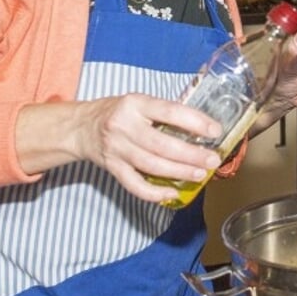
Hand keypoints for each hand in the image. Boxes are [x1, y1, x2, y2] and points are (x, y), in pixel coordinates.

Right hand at [16, 93, 226, 203]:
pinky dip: (154, 192)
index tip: (215, 131)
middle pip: (162, 144)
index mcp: (135, 104)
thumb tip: (202, 128)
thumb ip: (165, 113)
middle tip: (212, 160)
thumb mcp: (140, 103)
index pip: (170, 112)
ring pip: (152, 166)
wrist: (81, 127)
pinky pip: (134, 185)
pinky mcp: (112, 168)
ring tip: (199, 174)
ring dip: (179, 172)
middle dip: (191, 155)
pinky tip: (172, 192)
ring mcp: (116, 149)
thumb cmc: (118, 113)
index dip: (195, 122)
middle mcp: (124, 126)